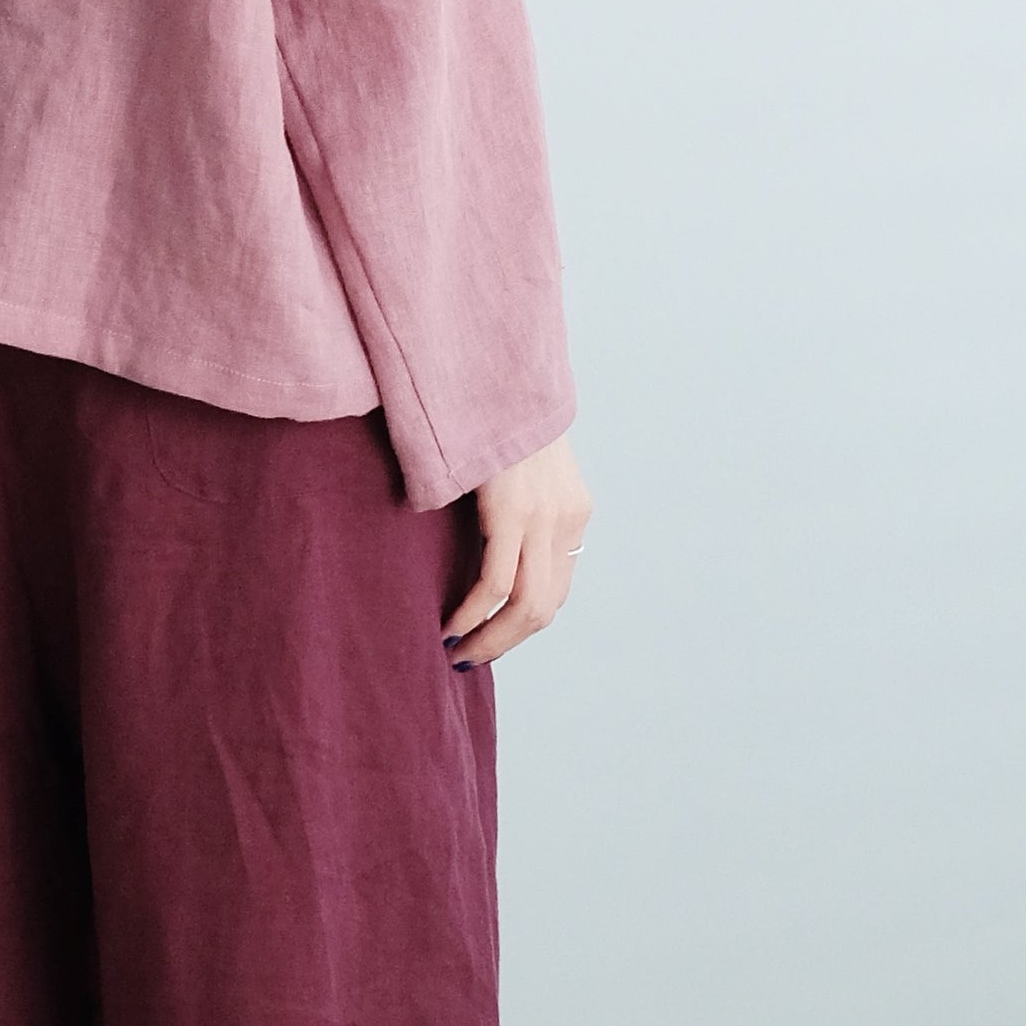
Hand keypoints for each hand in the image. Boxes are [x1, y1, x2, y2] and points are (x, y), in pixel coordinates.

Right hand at [444, 436, 588, 666]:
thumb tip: (490, 544)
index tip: (487, 636)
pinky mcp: (514, 510)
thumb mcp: (522, 467)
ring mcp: (544, 517)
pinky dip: (473, 612)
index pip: (556, 590)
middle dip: (505, 643)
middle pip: (545, 609)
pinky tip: (451, 623)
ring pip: (527, 607)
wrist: (497, 367)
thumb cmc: (495, 417)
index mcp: (574, 514)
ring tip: (457, 650)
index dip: (521, 624)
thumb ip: (520, 506)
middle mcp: (568, 521)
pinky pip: (497, 583)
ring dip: (491, 640)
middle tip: (469, 657)